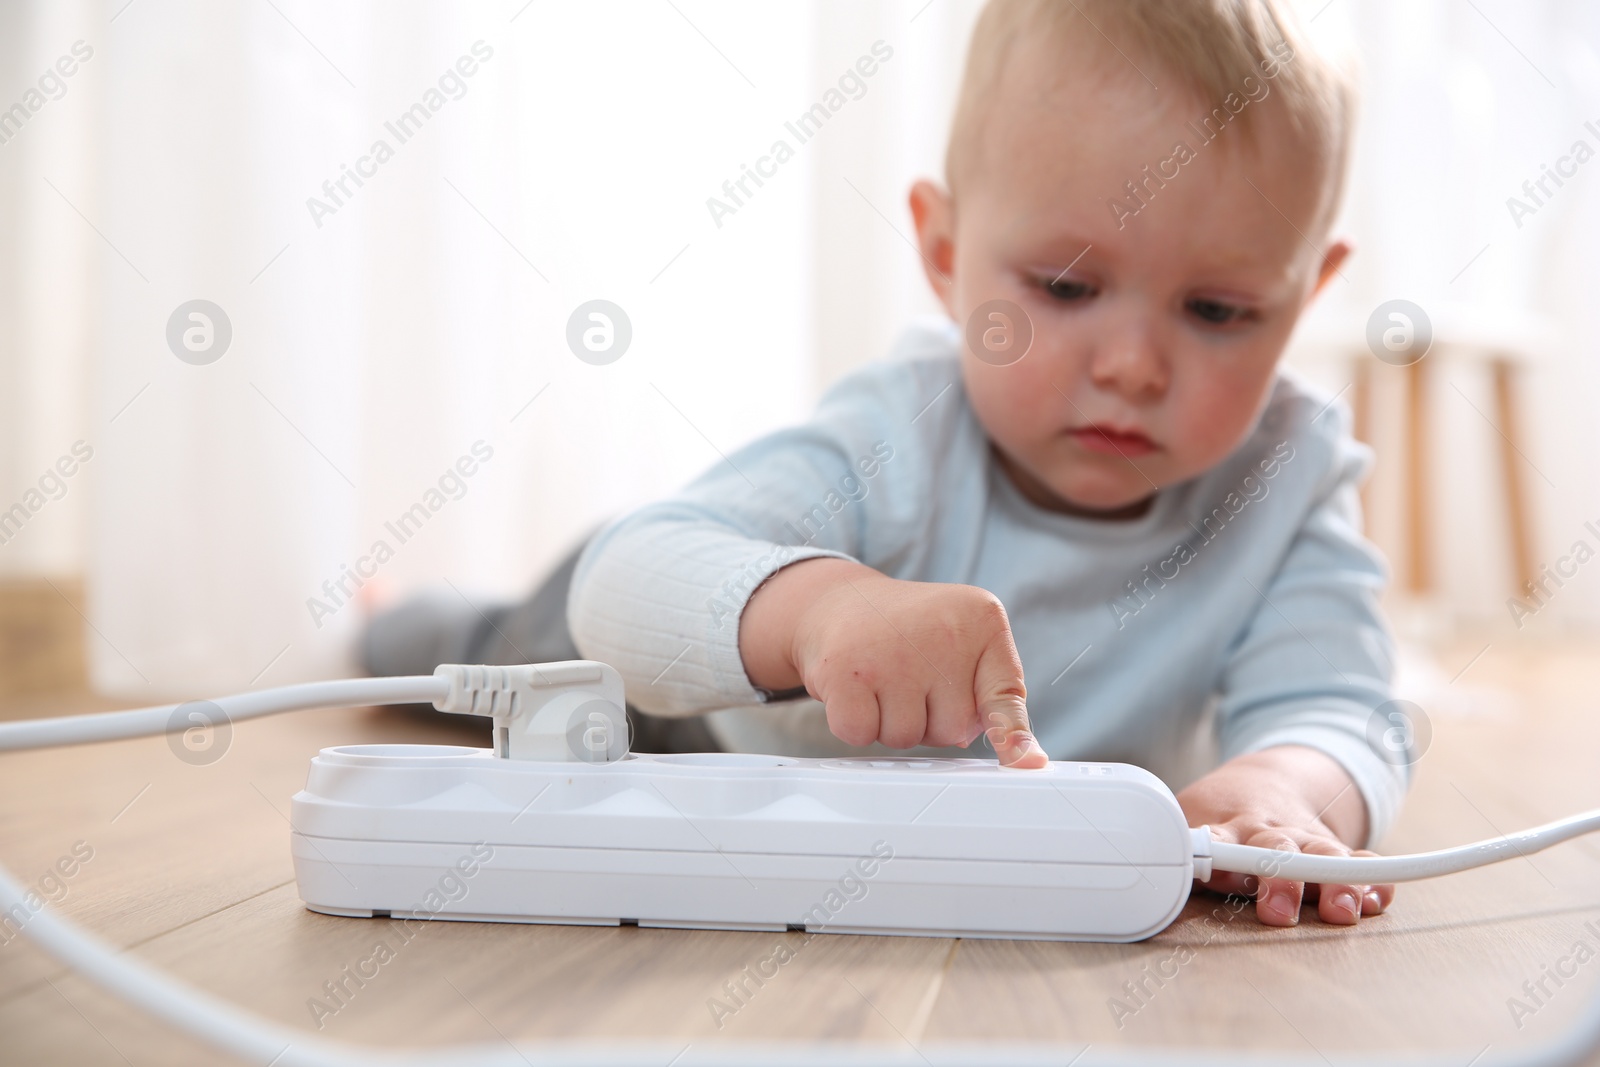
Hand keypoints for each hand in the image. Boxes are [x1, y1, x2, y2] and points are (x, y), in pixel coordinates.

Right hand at [738, 558, 1047, 766]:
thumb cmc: (913, 634)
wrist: (842, 602)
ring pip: (907, 737)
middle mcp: (941, 630)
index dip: (1010, 735)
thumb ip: (998, 699)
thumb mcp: (967, 644)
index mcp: (982, 618)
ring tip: (883, 681)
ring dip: (892, 723)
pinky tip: (857, 689)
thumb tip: (1026, 762)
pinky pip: (861, 734)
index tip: (1027, 766)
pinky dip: (856, 724)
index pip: (1004, 695)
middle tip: (910, 681)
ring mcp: (891, 651)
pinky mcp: (845, 671)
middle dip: (930, 719)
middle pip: (953, 730)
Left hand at [1176, 745, 1394, 926]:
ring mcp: (1304, 842)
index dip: (1213, 855)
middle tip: (1278, 908)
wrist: (1265, 782)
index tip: (1209, 868)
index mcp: (1225, 831)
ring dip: (1333, 882)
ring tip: (1341, 908)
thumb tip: (1152, 881)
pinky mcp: (1335, 852)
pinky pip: (1361, 862)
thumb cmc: (1218, 818)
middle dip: (1278, 880)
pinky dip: (1373, 880)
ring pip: (1322, 857)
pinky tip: (1376, 898)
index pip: (1215, 841)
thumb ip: (1173, 853)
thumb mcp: (1185, 824)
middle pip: (1274, 852)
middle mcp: (1267, 835)